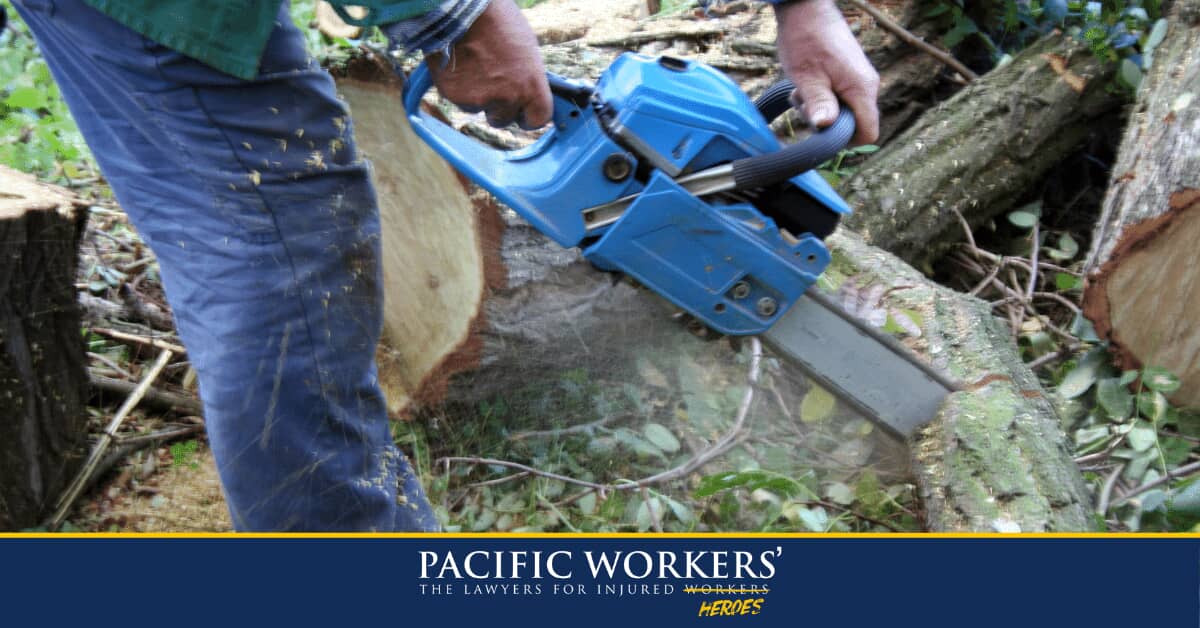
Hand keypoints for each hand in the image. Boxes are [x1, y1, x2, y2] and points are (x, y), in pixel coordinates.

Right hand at [426, 0, 552, 128]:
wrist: (460, 11)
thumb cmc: (495, 20)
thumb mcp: (525, 47)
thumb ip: (527, 75)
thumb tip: (528, 87)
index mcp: (531, 84)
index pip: (538, 119)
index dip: (530, 117)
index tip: (524, 114)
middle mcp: (509, 97)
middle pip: (505, 119)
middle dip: (499, 108)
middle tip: (492, 87)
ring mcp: (482, 100)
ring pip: (480, 110)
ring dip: (478, 97)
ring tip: (474, 68)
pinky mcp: (457, 98)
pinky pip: (460, 102)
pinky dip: (460, 90)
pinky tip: (460, 67)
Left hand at [774, 0, 879, 144]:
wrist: (806, 9)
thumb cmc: (805, 39)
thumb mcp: (807, 77)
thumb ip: (818, 103)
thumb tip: (825, 127)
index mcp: (862, 88)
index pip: (868, 133)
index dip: (845, 141)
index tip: (821, 132)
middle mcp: (867, 85)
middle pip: (854, 124)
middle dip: (827, 123)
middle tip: (803, 105)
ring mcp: (859, 79)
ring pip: (843, 111)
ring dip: (820, 109)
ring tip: (800, 92)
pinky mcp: (849, 75)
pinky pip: (839, 98)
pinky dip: (821, 98)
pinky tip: (804, 86)